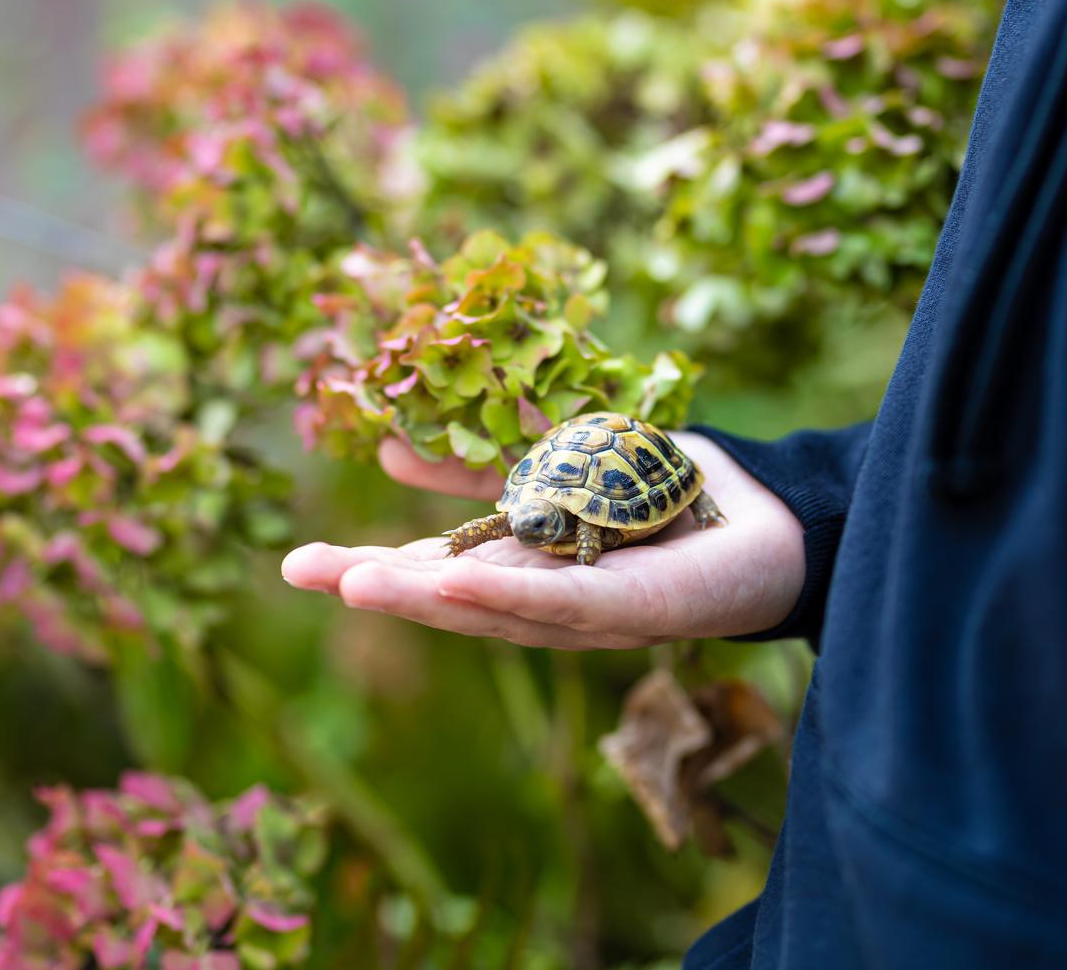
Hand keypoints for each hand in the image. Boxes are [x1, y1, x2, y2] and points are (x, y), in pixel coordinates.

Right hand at [281, 432, 804, 648]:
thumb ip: (476, 463)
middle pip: (455, 600)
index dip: (371, 569)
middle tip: (305, 574)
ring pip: (498, 609)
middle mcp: (548, 603)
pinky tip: (456, 586)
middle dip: (381, 588)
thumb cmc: (657, 497)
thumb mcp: (551, 465)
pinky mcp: (639, 611)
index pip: (437, 571)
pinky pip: (567, 605)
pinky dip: (510, 597)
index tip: (299, 565)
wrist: (767, 517)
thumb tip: (386, 454)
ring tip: (356, 582)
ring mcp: (591, 614)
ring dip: (427, 597)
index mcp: (523, 568)